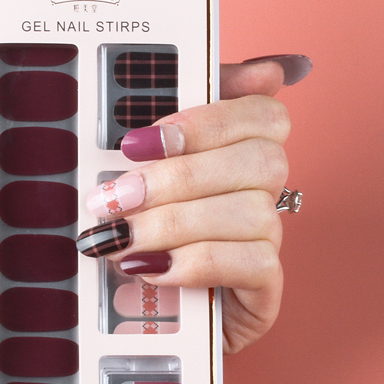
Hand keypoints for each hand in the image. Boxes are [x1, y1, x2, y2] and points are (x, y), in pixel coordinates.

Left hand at [76, 55, 310, 353]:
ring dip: (174, 223)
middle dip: (177, 177)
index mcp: (239, 151)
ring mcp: (268, 242)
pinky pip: (255, 263)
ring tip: (120, 238)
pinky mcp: (266, 290)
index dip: (205, 121)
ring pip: (253, 211)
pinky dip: (196, 262)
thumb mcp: (144, 168)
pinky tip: (151, 270)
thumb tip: (267, 69)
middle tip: (115, 198)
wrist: (129, 314)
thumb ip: (183, 116)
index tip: (140, 141)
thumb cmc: (138, 231)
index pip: (264, 113)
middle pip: (262, 160)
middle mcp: (264, 193)